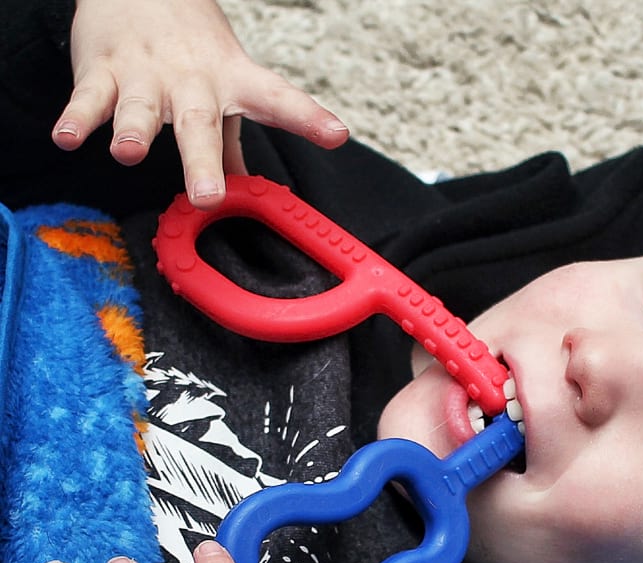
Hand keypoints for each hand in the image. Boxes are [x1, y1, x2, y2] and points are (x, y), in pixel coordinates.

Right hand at [52, 0, 348, 206]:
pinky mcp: (102, 68)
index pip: (277, 101)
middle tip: (208, 195)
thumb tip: (249, 190)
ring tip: (129, 153)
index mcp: (233, 83)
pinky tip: (69, 138)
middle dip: (202, 160)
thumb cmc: (191, 48)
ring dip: (134, 131)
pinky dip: (77, 117)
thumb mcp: (224, 88)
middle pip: (200, 123)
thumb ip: (233, 142)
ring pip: (140, 108)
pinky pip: (88, 96)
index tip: (335, 133)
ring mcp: (145, 74)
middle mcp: (192, 81)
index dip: (307, 118)